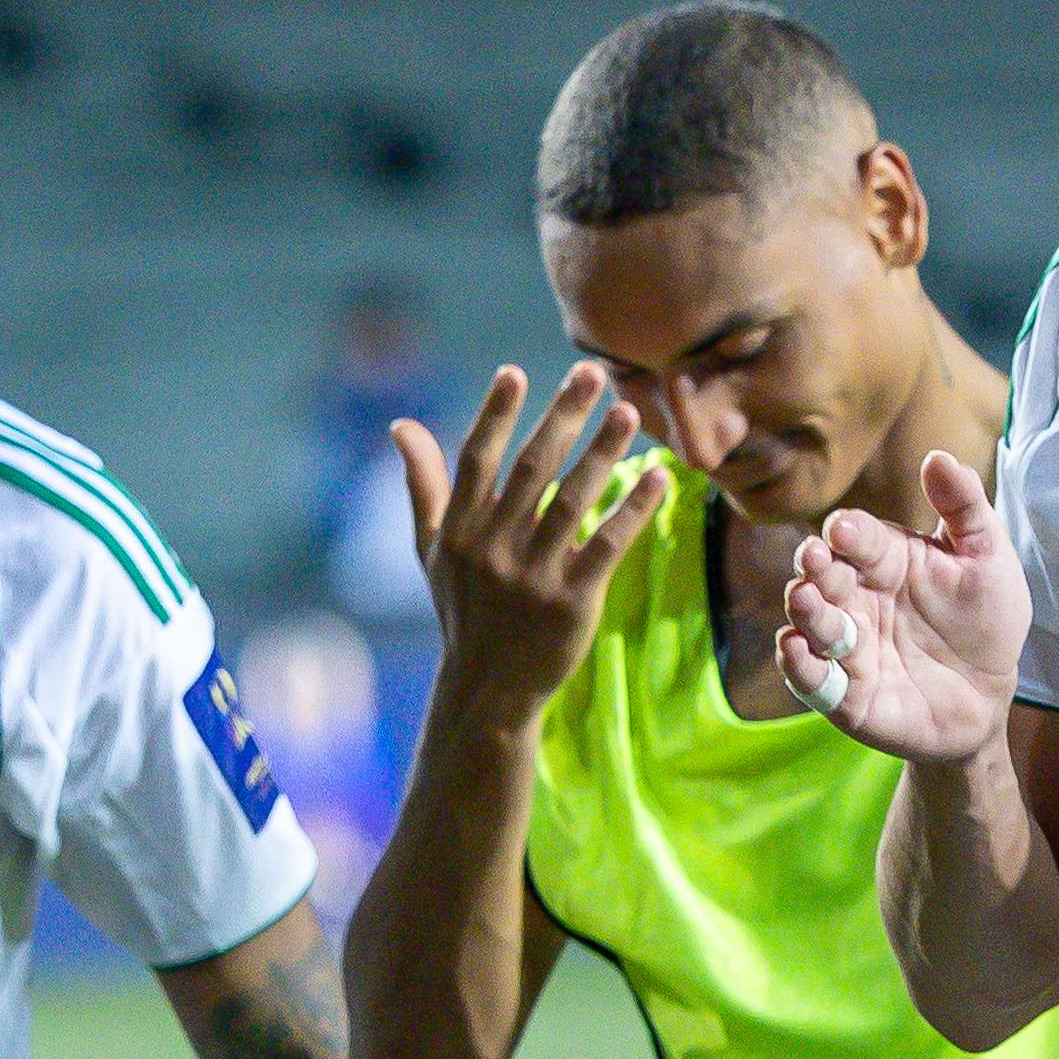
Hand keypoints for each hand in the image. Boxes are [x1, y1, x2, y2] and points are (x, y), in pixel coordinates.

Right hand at [397, 365, 673, 725]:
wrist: (488, 686)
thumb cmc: (463, 609)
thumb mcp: (432, 550)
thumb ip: (425, 485)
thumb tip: (401, 426)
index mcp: (458, 532)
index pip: (477, 460)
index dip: (495, 415)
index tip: (515, 372)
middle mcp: (492, 548)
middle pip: (532, 469)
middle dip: (563, 417)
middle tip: (592, 374)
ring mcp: (532, 576)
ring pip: (573, 501)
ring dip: (603, 452)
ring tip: (628, 413)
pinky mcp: (572, 602)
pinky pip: (607, 544)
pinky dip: (633, 508)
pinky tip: (657, 476)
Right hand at [775, 448, 1024, 773]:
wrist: (991, 694)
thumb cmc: (985, 620)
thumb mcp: (987, 557)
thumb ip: (964, 507)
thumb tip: (939, 456)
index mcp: (886, 561)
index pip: (856, 538)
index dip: (848, 532)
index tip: (845, 529)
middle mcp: (858, 599)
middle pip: (823, 576)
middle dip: (815, 567)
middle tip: (815, 560)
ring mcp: (849, 647)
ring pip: (812, 624)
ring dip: (805, 611)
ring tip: (806, 599)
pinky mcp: (846, 695)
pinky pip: (813, 680)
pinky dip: (799, 665)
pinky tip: (795, 648)